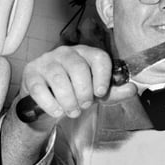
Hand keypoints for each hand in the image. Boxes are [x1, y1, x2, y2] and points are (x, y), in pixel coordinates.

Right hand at [19, 45, 136, 122]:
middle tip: (84, 105)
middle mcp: (65, 53)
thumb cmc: (74, 92)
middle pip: (78, 68)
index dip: (103, 76)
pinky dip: (51, 104)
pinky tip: (57, 111)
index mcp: (85, 53)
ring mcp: (46, 62)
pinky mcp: (31, 74)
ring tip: (72, 111)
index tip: (101, 93)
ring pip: (59, 79)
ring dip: (68, 101)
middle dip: (84, 92)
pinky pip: (40, 89)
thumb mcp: (95, 92)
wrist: (47, 101)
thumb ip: (113, 91)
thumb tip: (133, 88)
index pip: (99, 57)